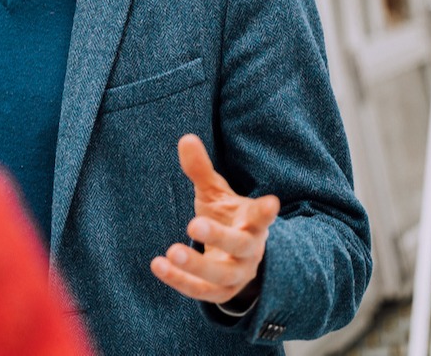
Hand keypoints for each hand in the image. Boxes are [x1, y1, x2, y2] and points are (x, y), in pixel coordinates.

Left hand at [150, 134, 279, 305]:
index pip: (262, 216)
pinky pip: (202, 291)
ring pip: (221, 275)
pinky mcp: (222, 292)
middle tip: (193, 224)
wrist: (237, 256)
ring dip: (196, 265)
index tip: (272, 202)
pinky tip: (158, 265)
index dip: (266, 211)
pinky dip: (180, 280)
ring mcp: (238, 274)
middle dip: (219, 236)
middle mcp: (250, 249)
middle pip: (240, 245)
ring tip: (172, 251)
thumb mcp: (214, 192)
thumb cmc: (226, 216)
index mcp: (252, 221)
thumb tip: (185, 138)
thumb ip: (201, 169)